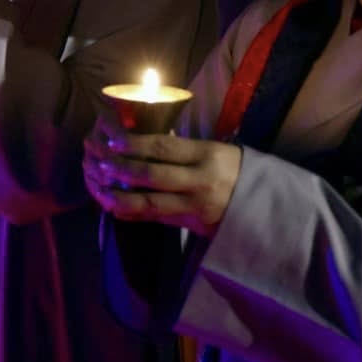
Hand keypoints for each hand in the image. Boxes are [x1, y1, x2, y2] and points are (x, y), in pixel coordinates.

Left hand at [83, 128, 242, 237]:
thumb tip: (142, 135)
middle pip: (151, 175)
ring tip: (96, 180)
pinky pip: (153, 219)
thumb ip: (182, 147)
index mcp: (207, 155)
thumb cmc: (236, 171)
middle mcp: (200, 182)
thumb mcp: (216, 151)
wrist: (266, 208)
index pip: (163, 147)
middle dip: (118, 165)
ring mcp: (194, 207)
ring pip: (147, 202)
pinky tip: (109, 203)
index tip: (110, 136)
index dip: (133, 142)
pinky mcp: (190, 226)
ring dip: (116, 192)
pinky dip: (129, 212)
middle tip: (95, 155)